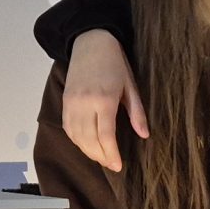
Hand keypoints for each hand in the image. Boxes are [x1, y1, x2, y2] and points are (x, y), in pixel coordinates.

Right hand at [59, 31, 147, 172]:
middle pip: (89, 140)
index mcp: (104, 99)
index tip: (118, 166)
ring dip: (88, 151)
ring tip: (101, 158)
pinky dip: (77, 140)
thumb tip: (144, 135)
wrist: (90, 42)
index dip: (111, 154)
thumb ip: (136, 112)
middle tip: (112, 165)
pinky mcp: (64, 102)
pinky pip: (68, 128)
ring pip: (76, 136)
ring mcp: (72, 103)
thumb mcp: (131, 86)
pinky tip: (87, 145)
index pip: (105, 136)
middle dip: (101, 156)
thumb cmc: (115, 63)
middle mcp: (84, 104)